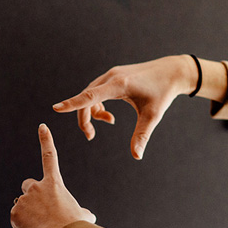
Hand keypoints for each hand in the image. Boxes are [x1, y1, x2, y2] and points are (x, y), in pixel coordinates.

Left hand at [10, 124, 95, 227]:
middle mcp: (37, 187)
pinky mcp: (15, 213)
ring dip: (29, 217)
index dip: (46, 140)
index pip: (50, 156)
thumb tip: (87, 216)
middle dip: (30, 195)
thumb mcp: (83, 216)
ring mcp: (24, 199)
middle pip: (28, 185)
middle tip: (39, 210)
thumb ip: (81, 212)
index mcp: (54, 183)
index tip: (42, 127)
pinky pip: (17, 221)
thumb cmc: (76, 227)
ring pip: (23, 207)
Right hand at [52, 55, 199, 159]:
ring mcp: (111, 75)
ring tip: (109, 122)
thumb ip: (141, 135)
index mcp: (119, 84)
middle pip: (87, 99)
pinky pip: (97, 92)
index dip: (73, 104)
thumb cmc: (163, 92)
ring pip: (90, 95)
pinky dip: (98, 105)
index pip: (90, 96)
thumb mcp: (153, 115)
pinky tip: (109, 116)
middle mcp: (111, 77)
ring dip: (93, 112)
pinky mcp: (113, 77)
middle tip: (90, 136)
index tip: (56, 108)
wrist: (172, 71)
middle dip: (85, 118)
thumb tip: (136, 156)